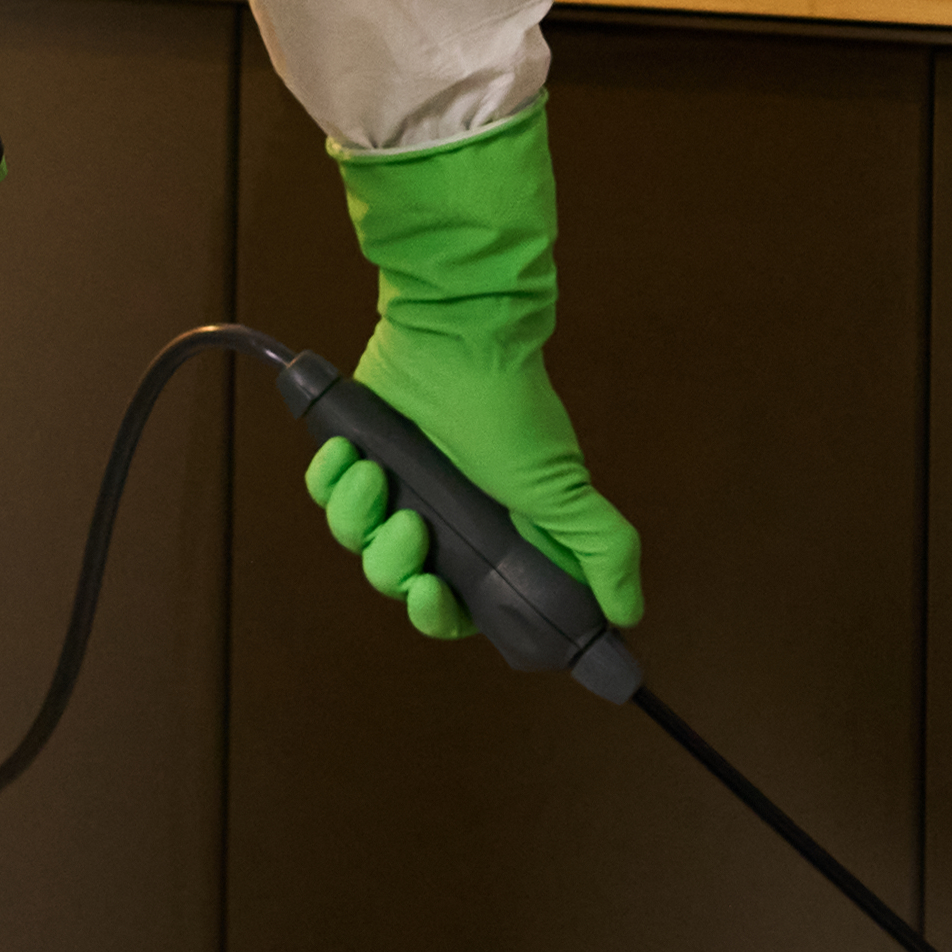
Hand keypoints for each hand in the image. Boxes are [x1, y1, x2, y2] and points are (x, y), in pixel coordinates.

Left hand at [320, 111, 645, 640]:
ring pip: (353, 538)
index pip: (453, 609)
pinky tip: (349, 453)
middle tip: (409, 522)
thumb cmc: (509, 415)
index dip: (436, 614)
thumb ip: (601, 551)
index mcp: (485, 539)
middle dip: (393, 562)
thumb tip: (627, 615)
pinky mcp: (357, 453)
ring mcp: (395, 486)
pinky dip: (329, 478)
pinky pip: (324, 491)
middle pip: (394, 580)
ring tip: (375, 473)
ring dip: (358, 513)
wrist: (457, 337)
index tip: (430, 592)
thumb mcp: (564, 490)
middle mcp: (439, 519)